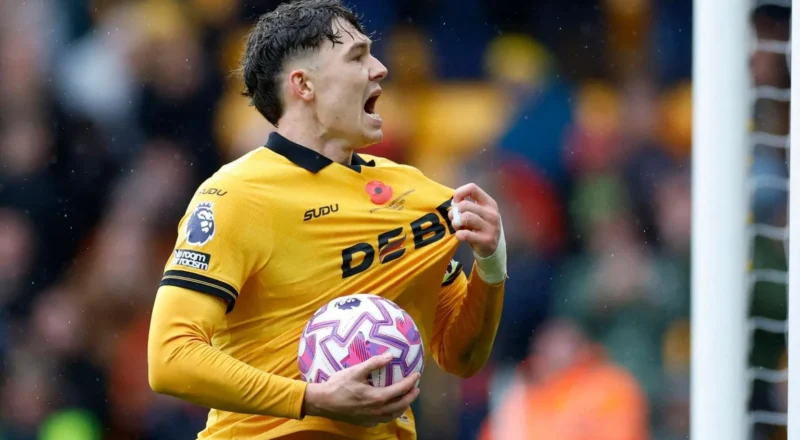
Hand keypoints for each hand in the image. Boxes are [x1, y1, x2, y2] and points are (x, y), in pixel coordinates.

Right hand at [302, 352, 420, 426]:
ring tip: (406, 398)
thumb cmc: (338, 385)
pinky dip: (391, 413)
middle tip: (416, 388)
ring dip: (403, 406)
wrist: (323, 402)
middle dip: (411, 396)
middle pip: (401, 405)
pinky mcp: (365, 422)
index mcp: (377, 397)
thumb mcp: (356, 371)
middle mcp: (377, 411)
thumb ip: (374, 363)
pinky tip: (390, 408)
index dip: (411, 382)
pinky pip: (384, 419)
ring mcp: (371, 418)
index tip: (417, 375)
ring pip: (394, 414)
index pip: (401, 390)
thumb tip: (390, 356)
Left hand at [449, 183, 501, 257]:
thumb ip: (467, 205)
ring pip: (465, 217)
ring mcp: (491, 227)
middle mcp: (492, 213)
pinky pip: (465, 234)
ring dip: (456, 223)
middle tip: (454, 219)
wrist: (492, 248)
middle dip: (454, 212)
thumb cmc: (480, 227)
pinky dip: (458, 234)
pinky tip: (460, 236)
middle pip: (465, 205)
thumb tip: (453, 203)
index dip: (459, 193)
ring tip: (458, 227)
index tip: (455, 203)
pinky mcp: (486, 240)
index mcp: (489, 203)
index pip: (472, 188)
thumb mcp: (478, 213)